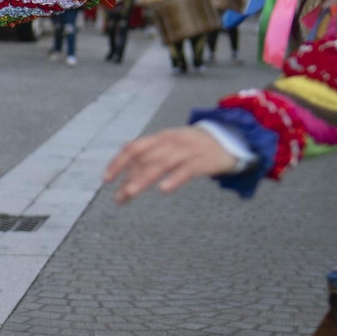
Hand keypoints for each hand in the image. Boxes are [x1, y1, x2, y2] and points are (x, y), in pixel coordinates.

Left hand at [103, 126, 237, 201]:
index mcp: (161, 138)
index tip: (105, 179)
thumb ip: (151, 152)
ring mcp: (187, 150)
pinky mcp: (203, 161)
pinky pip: (186, 170)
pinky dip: (174, 178)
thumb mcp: (171, 143)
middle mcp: (171, 141)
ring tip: (130, 193)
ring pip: (161, 163)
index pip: (134, 148)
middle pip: (145, 158)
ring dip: (143, 179)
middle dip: (128, 177)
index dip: (118, 162)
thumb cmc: (195, 145)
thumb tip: (125, 158)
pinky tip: (164, 189)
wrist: (231, 138)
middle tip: (118, 198)